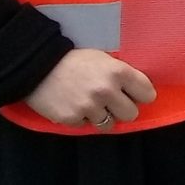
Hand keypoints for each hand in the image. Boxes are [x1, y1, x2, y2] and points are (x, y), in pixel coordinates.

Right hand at [27, 48, 157, 127]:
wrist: (37, 67)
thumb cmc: (73, 60)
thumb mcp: (102, 59)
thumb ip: (121, 74)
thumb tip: (137, 91)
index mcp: (118, 72)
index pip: (147, 93)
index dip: (141, 95)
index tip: (134, 95)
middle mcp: (106, 90)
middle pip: (131, 114)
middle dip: (122, 110)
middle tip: (110, 103)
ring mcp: (89, 107)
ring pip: (109, 125)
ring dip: (101, 117)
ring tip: (89, 104)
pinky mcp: (72, 119)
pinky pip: (85, 126)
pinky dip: (81, 119)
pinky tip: (73, 105)